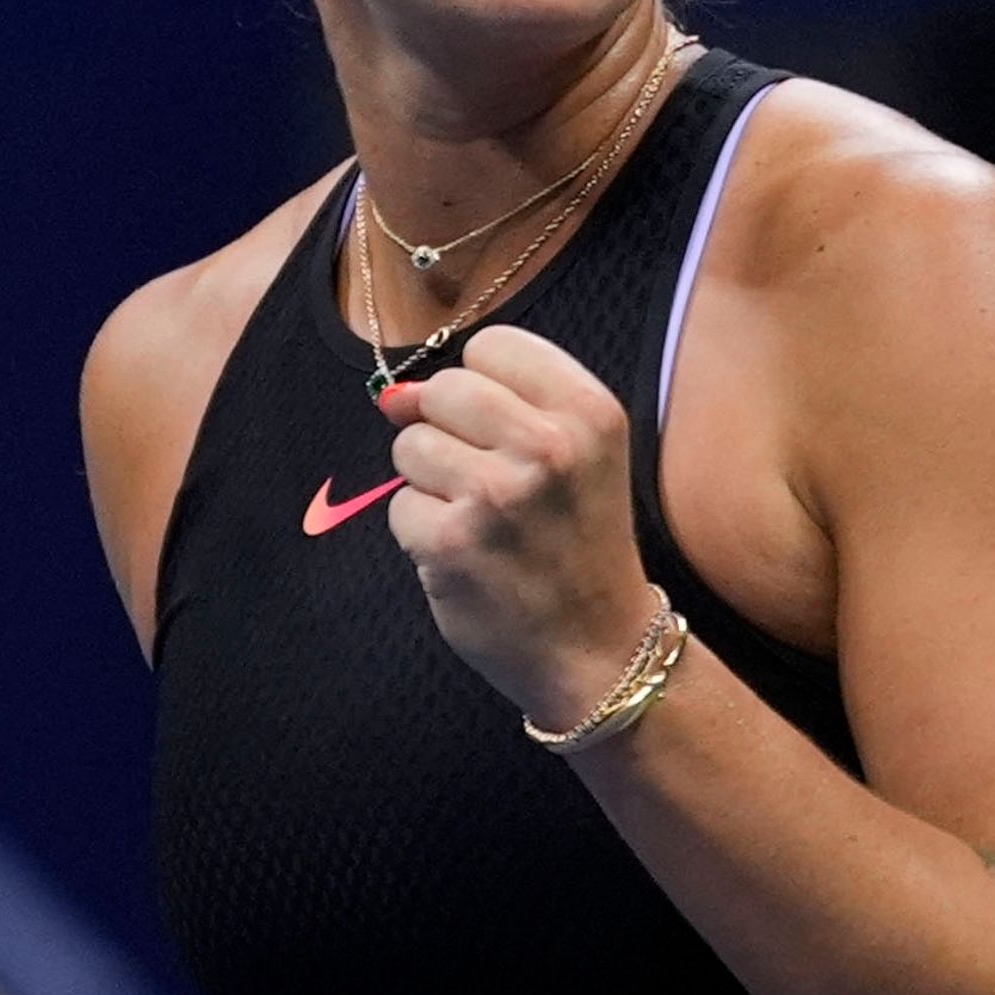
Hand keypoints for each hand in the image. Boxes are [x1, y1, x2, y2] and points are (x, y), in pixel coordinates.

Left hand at [382, 325, 662, 731]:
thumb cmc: (579, 545)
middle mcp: (550, 446)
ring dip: (429, 483)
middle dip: (447, 430)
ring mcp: (498, 495)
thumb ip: (500, 406)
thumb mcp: (578, 458)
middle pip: (445, 389)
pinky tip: (465, 557)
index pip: (492, 345)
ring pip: (411, 445)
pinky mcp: (453, 542)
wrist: (599, 649)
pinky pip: (399, 507)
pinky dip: (421, 533)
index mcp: (591, 412)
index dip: (483, 384)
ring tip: (479, 521)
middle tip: (486, 481)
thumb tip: (395, 396)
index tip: (504, 428)